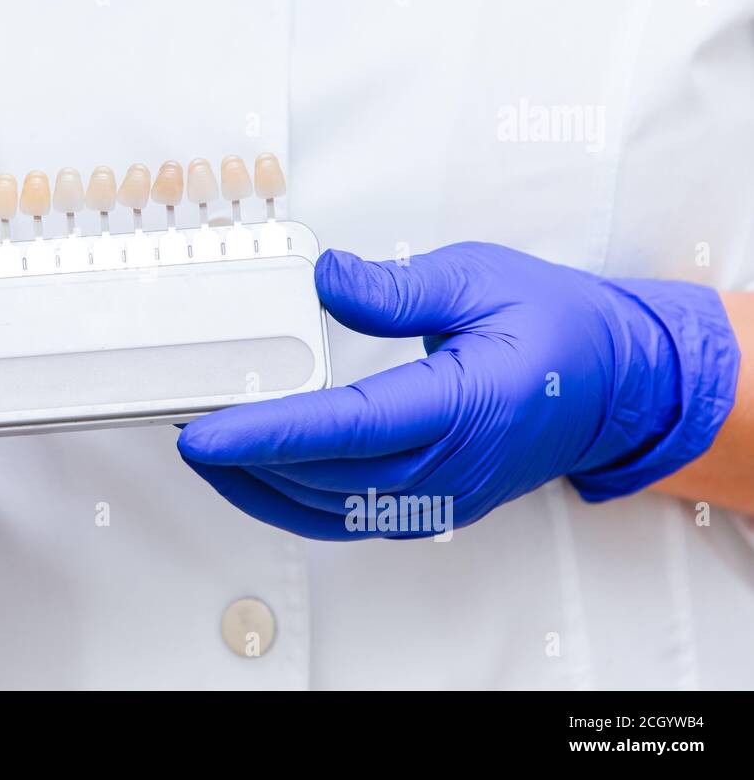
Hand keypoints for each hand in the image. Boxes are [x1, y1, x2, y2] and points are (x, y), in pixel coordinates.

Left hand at [178, 242, 736, 538]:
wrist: (616, 388)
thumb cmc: (558, 331)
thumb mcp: (483, 278)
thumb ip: (398, 287)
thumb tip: (325, 278)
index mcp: (465, 406)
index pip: (346, 428)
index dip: (267, 433)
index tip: (203, 431)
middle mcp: (448, 467)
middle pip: (321, 475)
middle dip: (241, 454)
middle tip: (179, 415)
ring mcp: (437, 497)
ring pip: (325, 507)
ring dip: (255, 482)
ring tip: (201, 443)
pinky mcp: (426, 505)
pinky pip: (344, 517)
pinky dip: (288, 500)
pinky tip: (252, 474)